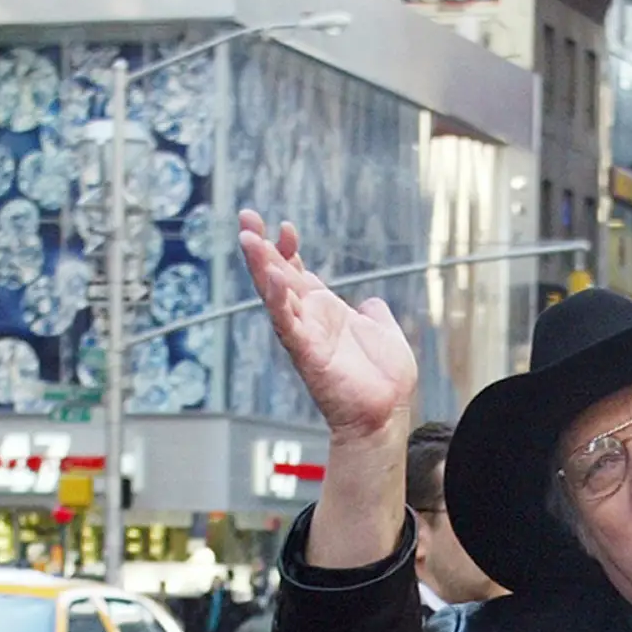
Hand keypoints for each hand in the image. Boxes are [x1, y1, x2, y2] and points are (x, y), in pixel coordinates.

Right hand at [237, 210, 419, 444]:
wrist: (386, 414)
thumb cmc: (384, 381)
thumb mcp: (384, 332)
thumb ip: (375, 314)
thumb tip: (371, 303)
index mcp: (326, 312)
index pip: (298, 272)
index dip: (288, 249)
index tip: (284, 226)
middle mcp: (310, 321)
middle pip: (278, 276)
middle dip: (262, 247)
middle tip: (246, 217)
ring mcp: (305, 337)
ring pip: (275, 295)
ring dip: (260, 267)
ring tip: (249, 238)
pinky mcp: (308, 355)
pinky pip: (288, 324)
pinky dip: (279, 301)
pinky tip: (272, 277)